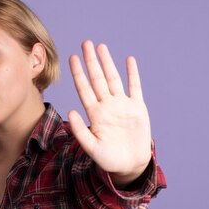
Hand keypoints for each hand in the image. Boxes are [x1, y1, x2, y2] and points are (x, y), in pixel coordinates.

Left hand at [68, 41, 151, 185]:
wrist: (129, 165)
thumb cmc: (108, 159)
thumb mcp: (91, 148)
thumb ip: (80, 131)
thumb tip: (70, 112)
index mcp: (95, 114)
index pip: (84, 89)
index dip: (78, 73)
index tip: (72, 58)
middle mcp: (107, 106)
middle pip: (97, 79)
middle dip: (91, 61)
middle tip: (85, 43)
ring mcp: (122, 105)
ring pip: (113, 79)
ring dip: (108, 63)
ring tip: (101, 46)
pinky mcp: (137, 108)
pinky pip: (135, 87)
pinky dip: (133, 74)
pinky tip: (129, 60)